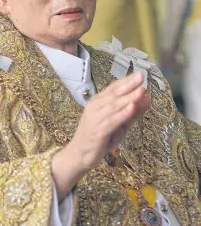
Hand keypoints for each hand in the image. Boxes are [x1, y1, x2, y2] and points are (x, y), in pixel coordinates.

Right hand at [52, 72, 149, 198]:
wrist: (80, 155)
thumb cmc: (99, 138)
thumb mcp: (119, 124)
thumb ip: (132, 112)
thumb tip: (148, 99)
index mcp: (98, 102)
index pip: (113, 88)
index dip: (126, 81)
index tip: (140, 74)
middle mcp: (95, 107)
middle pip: (114, 94)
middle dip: (128, 85)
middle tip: (141, 77)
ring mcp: (95, 118)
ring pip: (114, 106)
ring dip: (128, 97)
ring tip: (140, 90)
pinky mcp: (98, 131)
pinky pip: (112, 120)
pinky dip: (122, 114)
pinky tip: (131, 107)